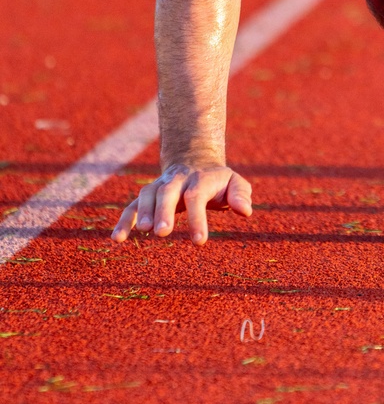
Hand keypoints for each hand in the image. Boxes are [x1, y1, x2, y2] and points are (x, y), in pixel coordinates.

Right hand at [111, 163, 251, 244]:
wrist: (194, 161)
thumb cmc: (218, 181)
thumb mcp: (235, 182)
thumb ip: (241, 194)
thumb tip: (245, 211)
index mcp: (199, 179)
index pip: (197, 196)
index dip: (197, 219)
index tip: (199, 242)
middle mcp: (176, 180)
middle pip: (167, 192)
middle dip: (164, 211)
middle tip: (163, 232)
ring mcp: (159, 186)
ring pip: (147, 195)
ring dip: (143, 213)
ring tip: (143, 231)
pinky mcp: (147, 196)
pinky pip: (132, 206)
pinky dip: (124, 221)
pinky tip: (117, 239)